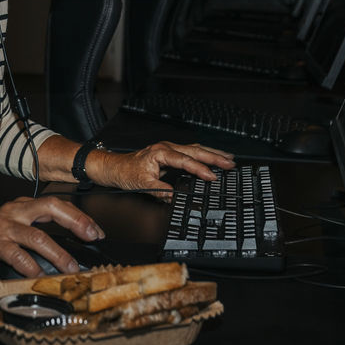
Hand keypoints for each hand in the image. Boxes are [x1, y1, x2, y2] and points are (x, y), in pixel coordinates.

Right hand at [0, 196, 104, 277]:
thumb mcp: (16, 233)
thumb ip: (39, 236)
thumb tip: (72, 254)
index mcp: (23, 207)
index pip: (57, 204)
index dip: (79, 217)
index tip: (96, 233)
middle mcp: (15, 211)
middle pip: (51, 208)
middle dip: (75, 222)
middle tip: (91, 238)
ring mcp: (3, 226)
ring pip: (37, 236)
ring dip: (58, 253)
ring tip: (70, 268)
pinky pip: (15, 254)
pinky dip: (30, 267)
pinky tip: (38, 276)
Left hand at [90, 142, 234, 200]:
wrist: (114, 166)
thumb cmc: (125, 172)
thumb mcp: (141, 184)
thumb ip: (159, 190)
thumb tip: (174, 196)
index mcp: (161, 152)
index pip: (185, 161)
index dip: (200, 169)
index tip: (212, 176)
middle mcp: (166, 148)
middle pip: (195, 151)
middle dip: (214, 157)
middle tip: (230, 163)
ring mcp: (169, 149)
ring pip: (195, 149)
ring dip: (212, 153)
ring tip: (228, 157)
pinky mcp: (170, 153)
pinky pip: (190, 152)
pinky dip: (203, 155)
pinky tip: (212, 156)